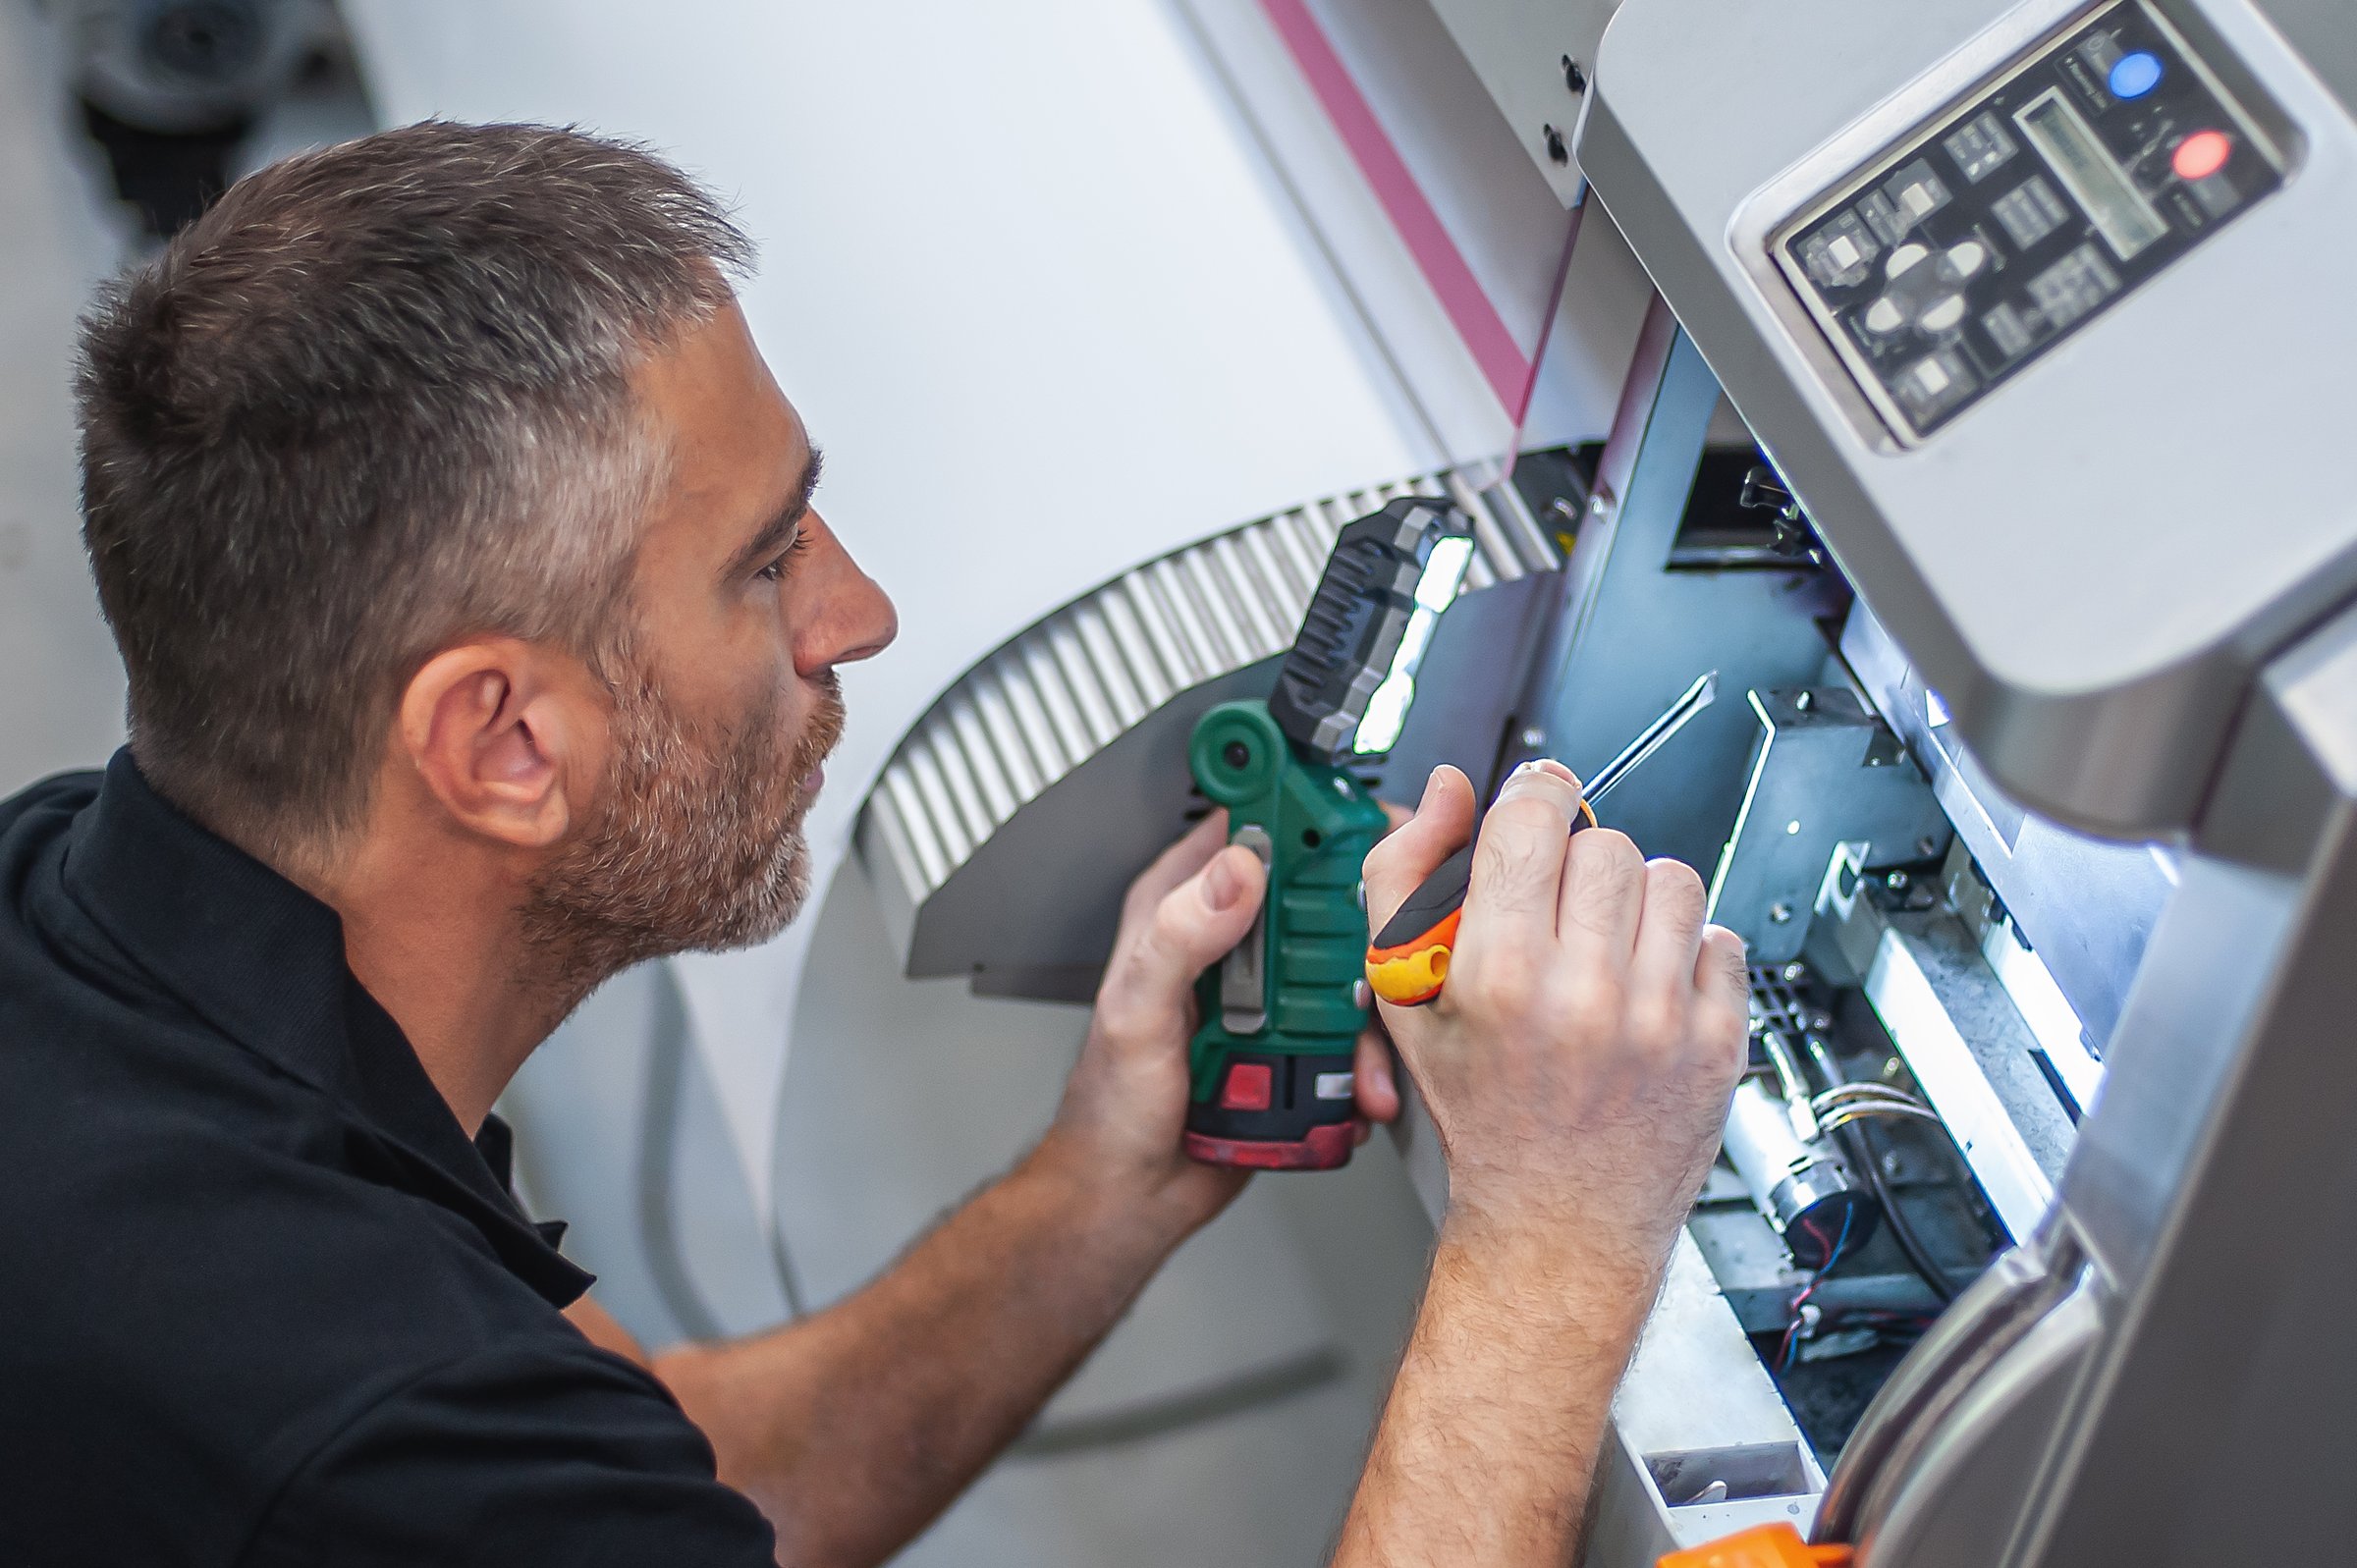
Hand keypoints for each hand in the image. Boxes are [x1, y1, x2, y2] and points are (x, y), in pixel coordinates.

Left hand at [1044, 812, 1401, 1232]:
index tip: (1358, 819)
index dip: (1305, 810)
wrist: (1131, 1194)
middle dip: (1365, 925)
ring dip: (1371, 1013)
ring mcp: (1268, 992)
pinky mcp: (1295, 1042)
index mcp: (1181, 905)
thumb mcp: (1135, 1010)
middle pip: (1322, 893)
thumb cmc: (1109, 1106)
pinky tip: (1358, 1090)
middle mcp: (1230, 939)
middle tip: (1385, 957)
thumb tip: (1237, 870)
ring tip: (1365, 1057)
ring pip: (1349, 966)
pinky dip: (1366, 1063)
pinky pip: (1351, 1034)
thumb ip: (1179, 936)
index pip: (1250, 826)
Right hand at [1361, 762, 1748, 1254]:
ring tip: (1610, 947)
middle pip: (1605, 843)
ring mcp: (1659, 1019)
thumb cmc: (1480, 1108)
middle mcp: (1583, 994)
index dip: (1534, 796)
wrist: (1555, 1218)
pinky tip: (1649, 989)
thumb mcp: (1403, 995)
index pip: (1533, 818)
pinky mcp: (1717, 1043)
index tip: (1536, 804)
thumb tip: (1446, 792)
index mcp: (1497, 974)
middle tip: (1561, 912)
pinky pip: (1722, 940)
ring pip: (1672, 879)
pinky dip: (1689, 954)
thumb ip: (1406, 877)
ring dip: (1640, 902)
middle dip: (1580, 864)